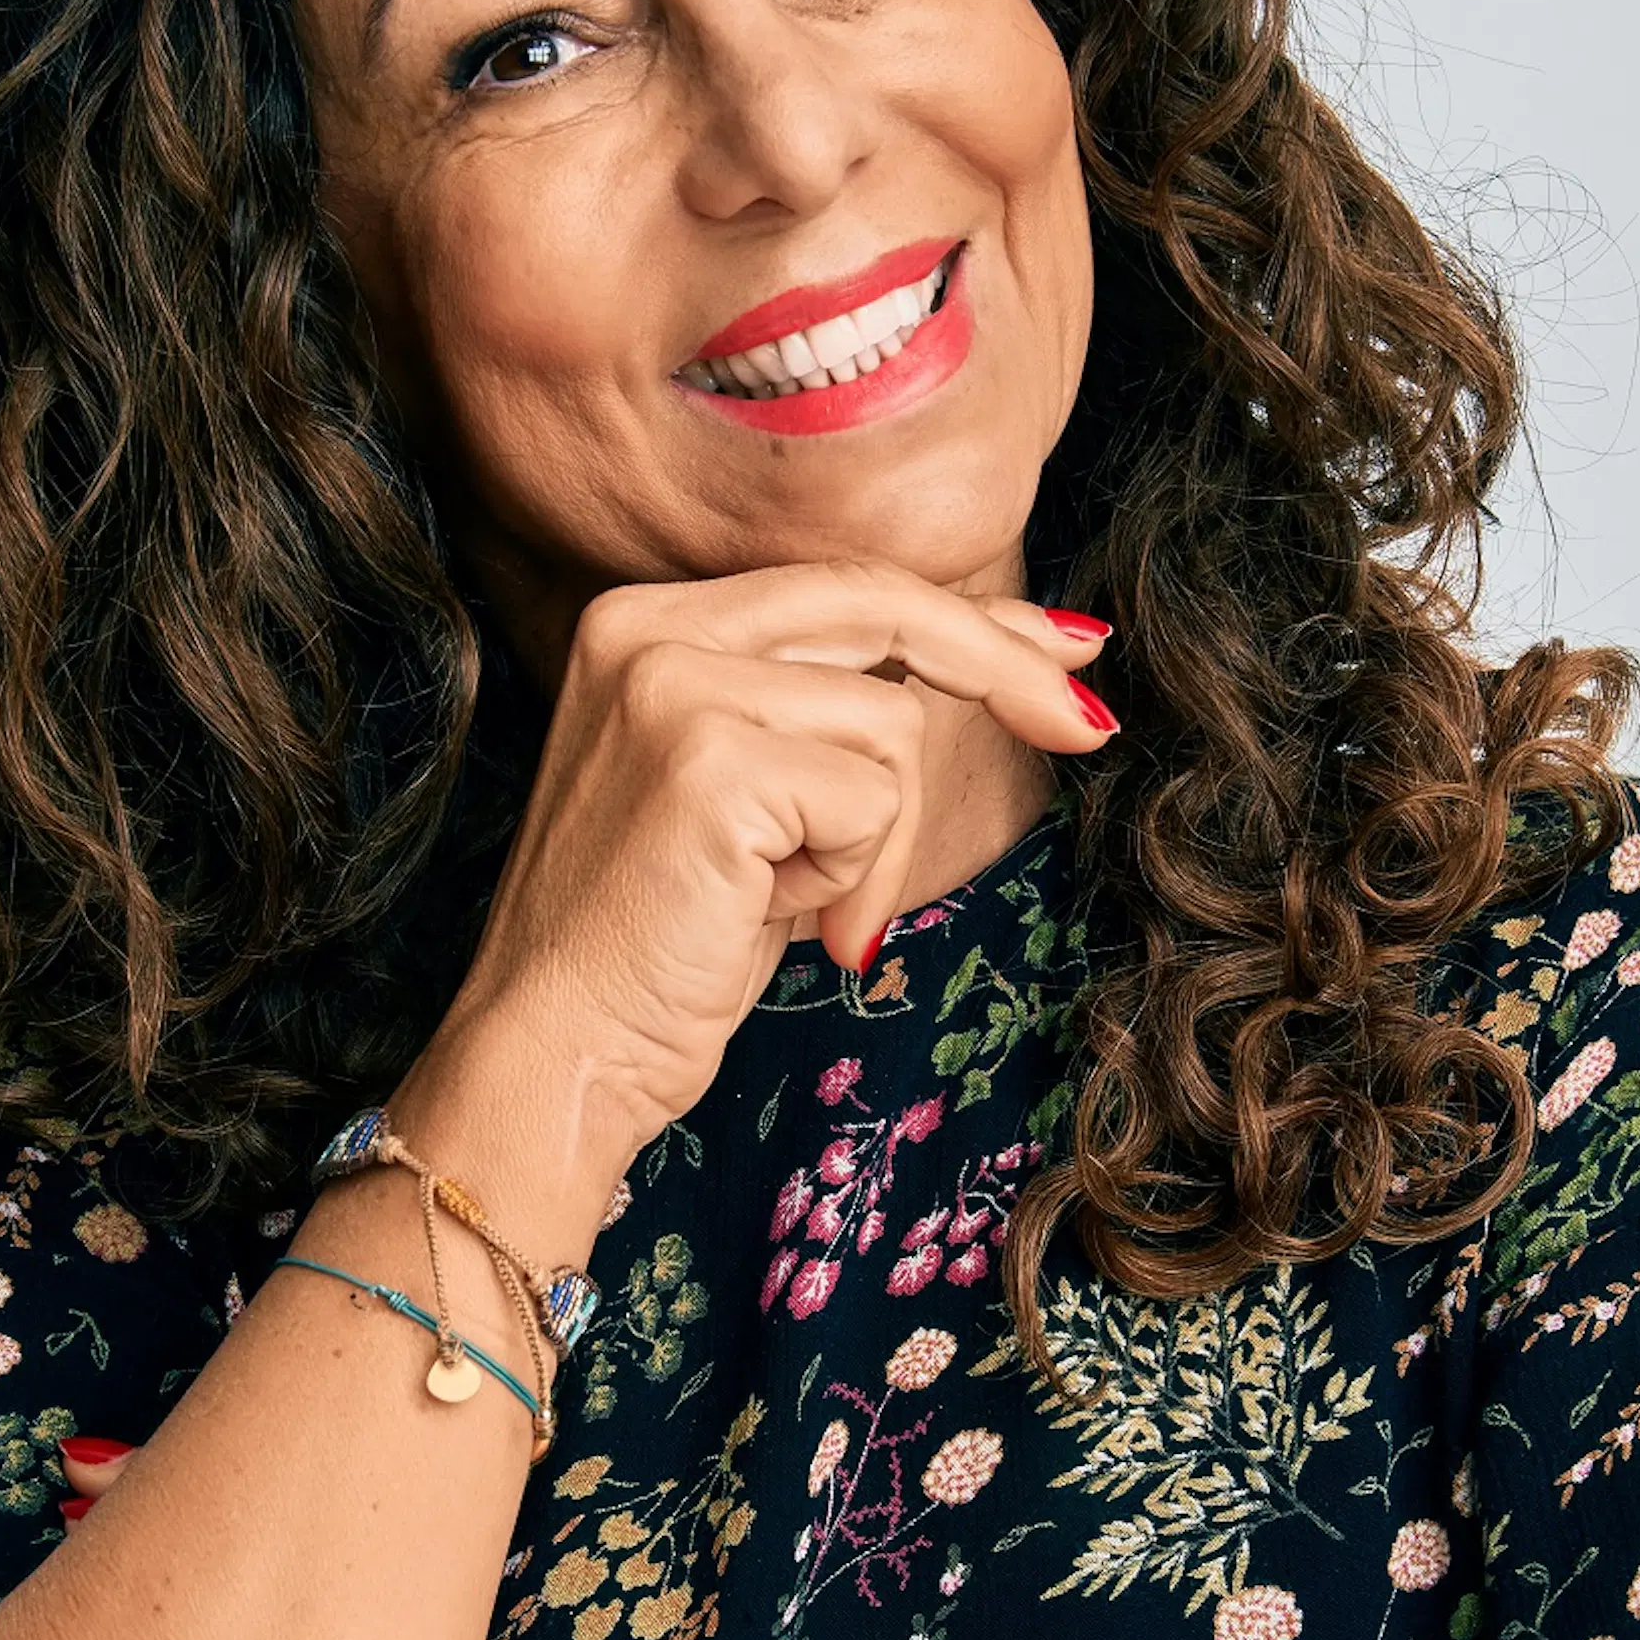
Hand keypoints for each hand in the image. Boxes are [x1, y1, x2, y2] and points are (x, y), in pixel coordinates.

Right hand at [420, 566, 1112, 1171]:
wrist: (552, 1053)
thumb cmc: (651, 946)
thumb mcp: (738, 795)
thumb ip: (816, 712)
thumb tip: (983, 657)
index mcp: (641, 623)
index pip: (841, 586)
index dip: (968, 619)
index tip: (1064, 646)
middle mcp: (646, 629)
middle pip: (885, 609)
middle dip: (1005, 669)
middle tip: (1087, 729)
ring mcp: (671, 686)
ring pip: (891, 723)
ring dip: (877, 840)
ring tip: (791, 904)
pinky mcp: (710, 761)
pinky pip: (875, 797)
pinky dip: (856, 877)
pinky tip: (779, 920)